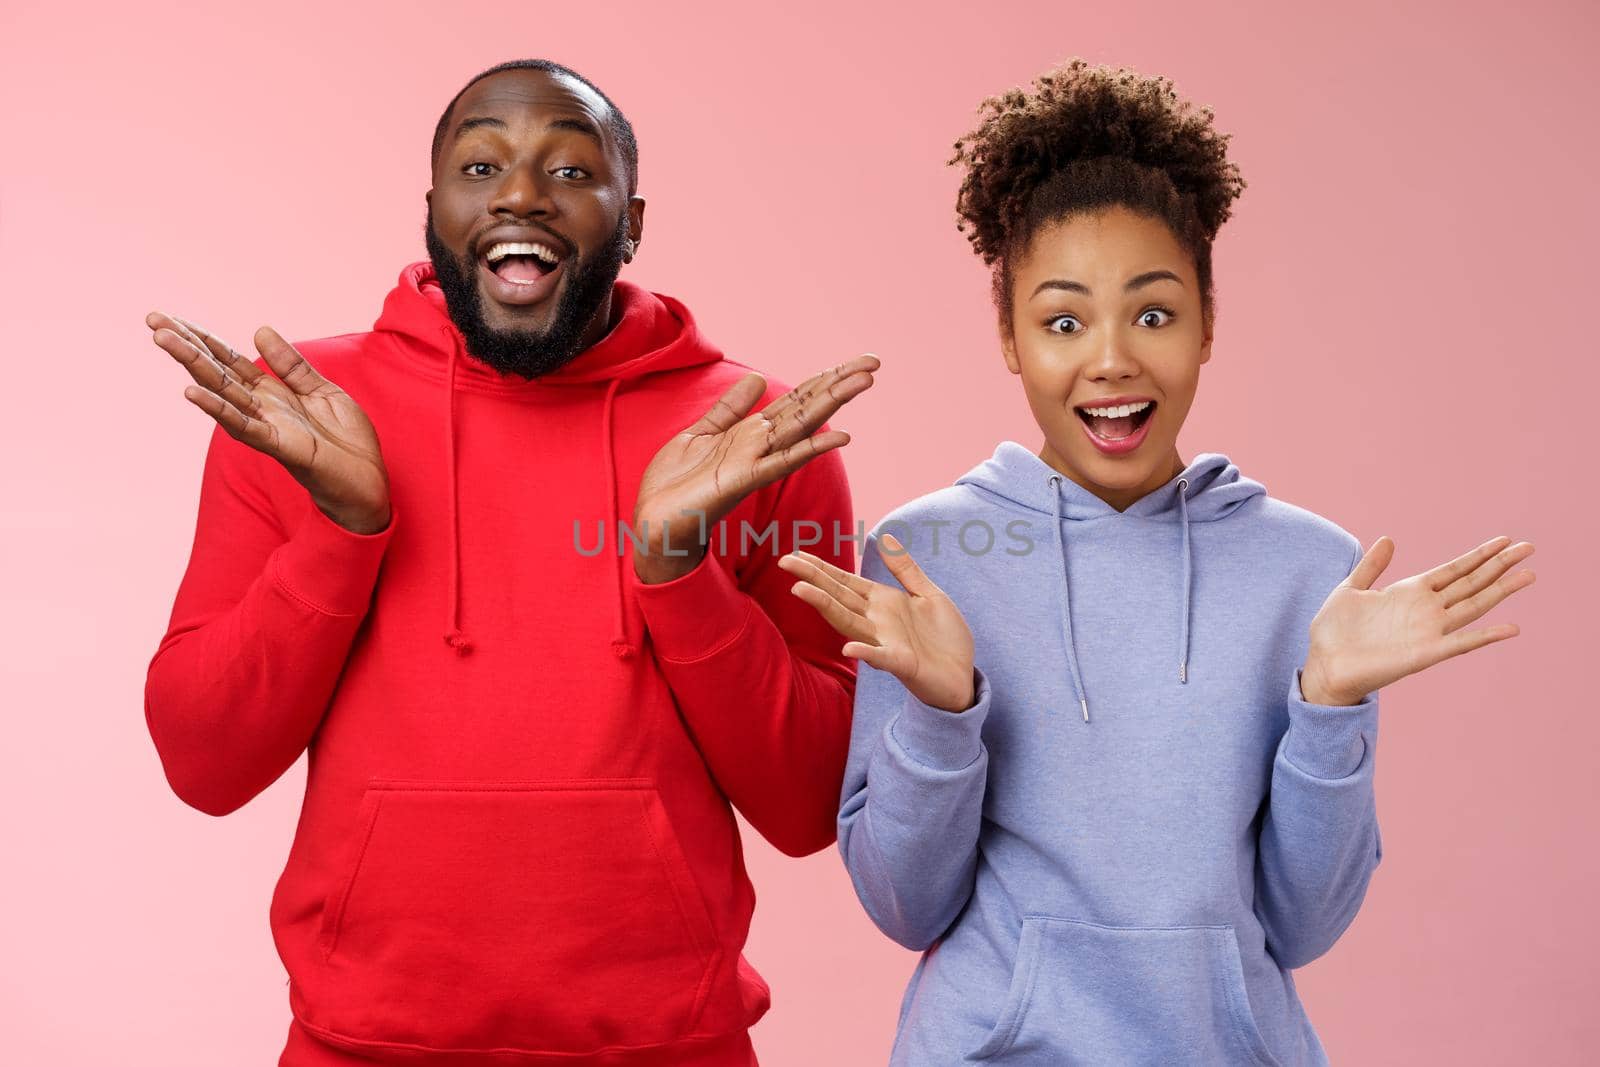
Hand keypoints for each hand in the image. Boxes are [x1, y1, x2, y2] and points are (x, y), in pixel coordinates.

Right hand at [147, 312, 390, 533]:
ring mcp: (267, 427)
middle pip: (217, 372)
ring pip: (222, 393)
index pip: (229, 360)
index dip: (202, 339)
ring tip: (164, 341)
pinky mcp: (282, 447)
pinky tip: (192, 393)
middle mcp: (262, 408)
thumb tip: (259, 329)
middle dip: (185, 346)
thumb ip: (291, 366)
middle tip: (153, 320)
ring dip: (193, 367)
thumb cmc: (345, 441)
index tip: (169, 318)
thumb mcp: (322, 391)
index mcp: (271, 393)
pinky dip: (219, 409)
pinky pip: (245, 426)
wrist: (368, 481)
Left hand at [631, 355, 878, 583]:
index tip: (857, 361)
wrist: (655, 521)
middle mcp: (761, 445)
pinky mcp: (743, 480)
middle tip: (874, 362)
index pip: (797, 400)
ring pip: (802, 426)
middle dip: (840, 384)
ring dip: (833, 403)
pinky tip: (840, 436)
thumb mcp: (701, 433)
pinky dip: (810, 448)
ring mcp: (756, 462)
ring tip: (864, 381)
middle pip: (808, 408)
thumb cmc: (676, 484)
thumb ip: (730, 408)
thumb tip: (758, 379)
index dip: (825, 379)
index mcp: (752, 432)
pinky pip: (782, 462)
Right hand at [778, 533, 976, 712]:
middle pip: (838, 596)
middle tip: (784, 562)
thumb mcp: (928, 594)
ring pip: (849, 622)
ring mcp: (886, 642)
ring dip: (825, 607)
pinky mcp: (902, 663)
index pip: (844, 582)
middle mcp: (876, 621)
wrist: (963, 677)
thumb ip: (906, 569)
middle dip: (812, 578)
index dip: (821, 567)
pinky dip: (865, 652)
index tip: (796, 554)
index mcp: (882, 602)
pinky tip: (848, 648)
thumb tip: (886, 538)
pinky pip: (880, 657)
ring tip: (800, 590)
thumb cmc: (944, 638)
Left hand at [1300, 535, 1534, 705]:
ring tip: (1528, 574)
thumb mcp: (1350, 589)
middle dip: (1499, 565)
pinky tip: (1510, 628)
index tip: (1505, 541)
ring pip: (1473, 606)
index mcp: (1410, 592)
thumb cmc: (1334, 631)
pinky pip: (1460, 643)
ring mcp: (1428, 631)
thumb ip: (1372, 566)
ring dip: (1501, 591)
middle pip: (1471, 583)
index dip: (1479, 555)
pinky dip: (1485, 636)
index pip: (1454, 570)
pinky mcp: (1424, 653)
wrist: (1323, 664)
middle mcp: (1426, 610)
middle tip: (1529, 548)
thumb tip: (1388, 539)